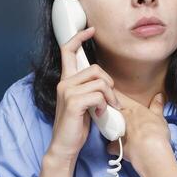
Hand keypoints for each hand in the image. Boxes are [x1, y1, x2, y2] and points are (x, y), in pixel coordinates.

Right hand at [46, 26, 121, 164]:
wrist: (65, 146)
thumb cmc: (76, 126)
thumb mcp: (84, 103)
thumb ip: (90, 89)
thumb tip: (106, 82)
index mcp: (66, 80)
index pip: (68, 50)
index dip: (79, 37)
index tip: (90, 30)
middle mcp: (64, 82)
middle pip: (95, 69)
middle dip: (109, 85)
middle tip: (112, 102)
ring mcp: (67, 91)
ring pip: (100, 82)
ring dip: (110, 97)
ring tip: (107, 109)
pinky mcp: (72, 102)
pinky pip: (98, 95)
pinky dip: (104, 105)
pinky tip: (99, 115)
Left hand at [106, 90, 171, 173]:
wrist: (149, 149)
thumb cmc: (155, 130)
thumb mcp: (159, 116)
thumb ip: (157, 106)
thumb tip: (159, 96)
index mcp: (131, 108)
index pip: (117, 97)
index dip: (115, 98)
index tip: (119, 103)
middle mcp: (121, 118)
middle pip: (109, 111)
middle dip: (112, 114)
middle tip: (120, 119)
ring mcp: (115, 131)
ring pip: (107, 127)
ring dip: (112, 129)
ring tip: (121, 134)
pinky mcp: (114, 146)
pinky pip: (110, 147)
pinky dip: (114, 149)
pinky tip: (119, 150)